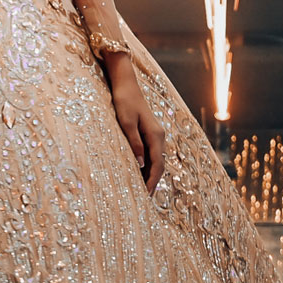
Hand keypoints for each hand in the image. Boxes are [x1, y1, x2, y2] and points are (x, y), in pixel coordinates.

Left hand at [104, 52, 164, 191]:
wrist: (125, 82)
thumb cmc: (124, 100)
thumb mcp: (126, 122)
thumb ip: (134, 143)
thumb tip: (139, 165)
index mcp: (155, 135)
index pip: (157, 165)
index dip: (151, 182)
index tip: (145, 196)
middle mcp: (159, 136)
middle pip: (159, 165)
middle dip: (152, 182)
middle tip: (144, 199)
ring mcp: (155, 134)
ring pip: (156, 160)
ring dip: (150, 175)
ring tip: (141, 190)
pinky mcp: (148, 131)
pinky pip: (151, 153)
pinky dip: (147, 165)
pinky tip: (139, 172)